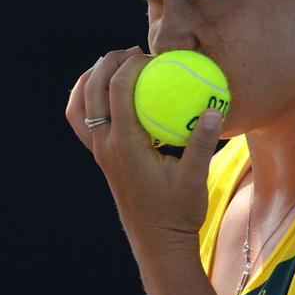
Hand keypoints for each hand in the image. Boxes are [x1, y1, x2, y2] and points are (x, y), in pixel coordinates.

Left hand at [65, 46, 224, 255]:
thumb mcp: (195, 177)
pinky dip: (86, 100)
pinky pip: (81, 121)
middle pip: (94, 90)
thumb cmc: (179, 212)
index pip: (118, 91)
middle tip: (133, 52)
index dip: (131, 65)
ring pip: (79, 105)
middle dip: (109, 63)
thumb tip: (215, 109)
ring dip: (92, 79)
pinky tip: (107, 93)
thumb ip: (202, 142)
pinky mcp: (101, 157)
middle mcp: (106, 145)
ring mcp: (99, 152)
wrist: (158, 241)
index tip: (152, 57)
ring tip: (114, 65)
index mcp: (125, 145)